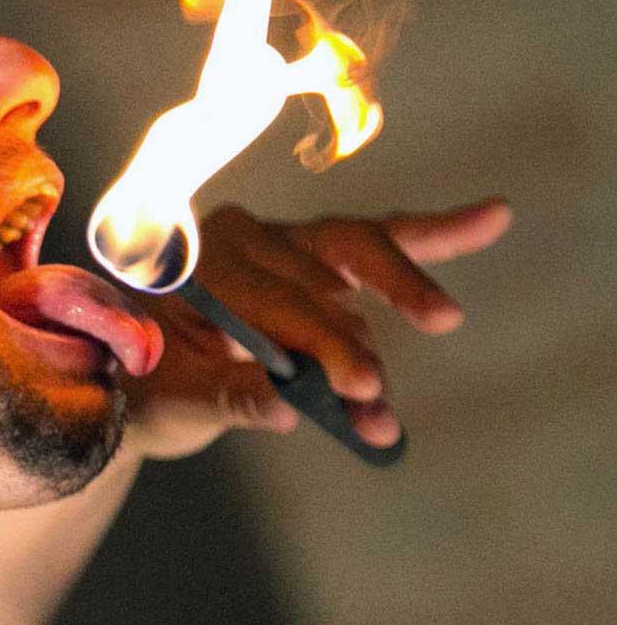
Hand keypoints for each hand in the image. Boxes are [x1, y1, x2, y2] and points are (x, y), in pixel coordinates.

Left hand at [116, 197, 511, 459]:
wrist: (131, 370)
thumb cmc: (145, 384)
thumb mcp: (171, 403)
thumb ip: (225, 399)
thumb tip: (283, 408)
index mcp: (193, 266)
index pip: (272, 301)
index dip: (321, 346)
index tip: (361, 389)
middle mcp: (235, 238)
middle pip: (317, 282)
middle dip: (353, 345)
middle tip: (378, 393)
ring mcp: (277, 240)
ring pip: (356, 252)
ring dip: (400, 299)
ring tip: (443, 320)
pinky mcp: (312, 255)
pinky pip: (375, 239)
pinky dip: (431, 232)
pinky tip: (492, 216)